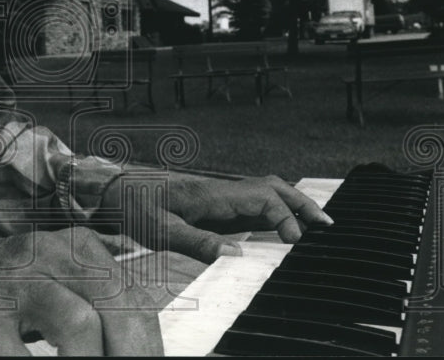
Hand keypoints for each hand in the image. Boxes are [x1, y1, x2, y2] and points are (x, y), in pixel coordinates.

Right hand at [0, 227, 164, 355]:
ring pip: (78, 323)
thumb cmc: (18, 291)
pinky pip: (16, 356)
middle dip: (131, 355)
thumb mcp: (64, 287)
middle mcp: (54, 254)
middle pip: (118, 304)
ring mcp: (16, 280)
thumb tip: (141, 352)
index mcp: (83, 249)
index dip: (148, 347)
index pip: (136, 301)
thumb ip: (102, 312)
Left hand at [100, 172, 333, 262]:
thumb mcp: (160, 229)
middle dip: (302, 203)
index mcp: (212, 193)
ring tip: (317, 225)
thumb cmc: (134, 207)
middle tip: (328, 226)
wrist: (115, 190)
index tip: (296, 241)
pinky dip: (275, 209)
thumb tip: (236, 255)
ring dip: (292, 204)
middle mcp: (221, 190)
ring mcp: (219, 194)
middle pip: (272, 188)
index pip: (262, 198)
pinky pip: (252, 202)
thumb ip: (196, 242)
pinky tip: (284, 225)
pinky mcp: (215, 203)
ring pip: (265, 192)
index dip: (285, 217)